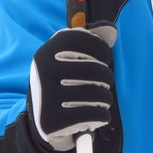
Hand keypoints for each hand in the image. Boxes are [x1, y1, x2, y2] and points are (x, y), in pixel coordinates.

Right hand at [28, 22, 116, 151]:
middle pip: (95, 70)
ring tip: (103, 100)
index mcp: (47, 52)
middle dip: (106, 77)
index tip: (105, 58)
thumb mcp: (66, 57)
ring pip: (97, 94)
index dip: (101, 49)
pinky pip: (93, 115)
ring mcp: (47, 97)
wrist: (40, 119)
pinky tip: (100, 115)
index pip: (83, 40)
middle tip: (105, 82)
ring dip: (105, 98)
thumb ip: (89, 41)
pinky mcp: (53, 121)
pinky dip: (103, 116)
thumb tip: (111, 31)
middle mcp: (44, 71)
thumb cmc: (61, 81)